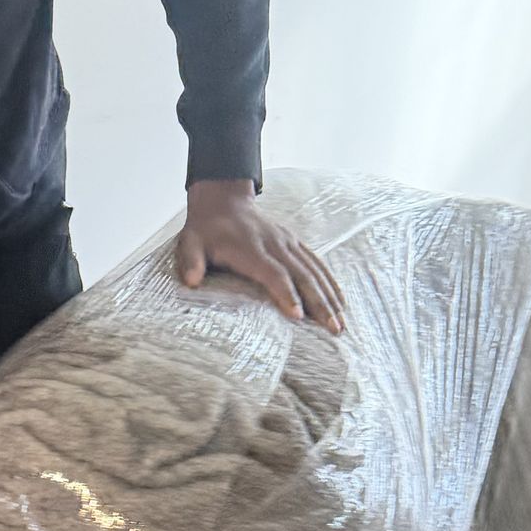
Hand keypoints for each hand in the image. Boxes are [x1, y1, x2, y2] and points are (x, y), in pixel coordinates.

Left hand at [177, 180, 345, 332]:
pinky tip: (340, 302)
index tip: (298, 316)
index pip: (273, 273)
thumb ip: (190, 261)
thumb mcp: (189, 243)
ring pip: (314, 271)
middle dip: (319, 303)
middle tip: (333, 329)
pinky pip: (316, 264)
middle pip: (302, 275)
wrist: (223, 202)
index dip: (286, 293)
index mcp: (250, 248)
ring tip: (341, 324)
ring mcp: (288, 242)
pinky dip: (330, 283)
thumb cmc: (205, 231)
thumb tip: (192, 281)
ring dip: (330, 297)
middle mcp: (275, 244)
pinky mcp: (294, 243)